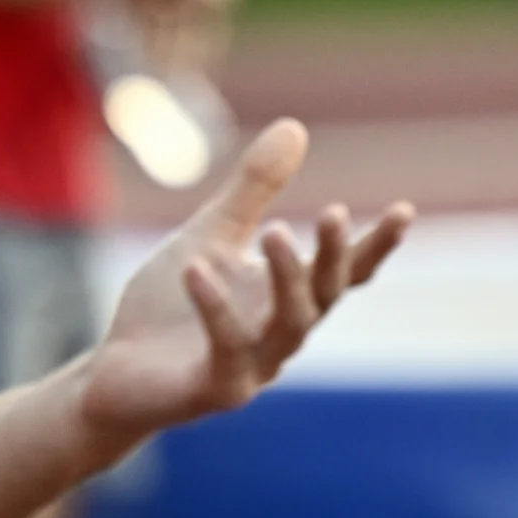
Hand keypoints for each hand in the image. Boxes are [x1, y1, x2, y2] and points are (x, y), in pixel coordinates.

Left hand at [75, 121, 408, 438]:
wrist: (111, 375)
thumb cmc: (169, 306)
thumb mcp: (211, 235)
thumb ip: (254, 191)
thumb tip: (296, 126)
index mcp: (286, 297)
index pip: (344, 273)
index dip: (375, 245)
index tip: (405, 210)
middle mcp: (281, 335)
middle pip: (324, 295)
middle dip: (333, 256)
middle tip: (335, 211)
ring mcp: (255, 367)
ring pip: (289, 324)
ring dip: (287, 277)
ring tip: (276, 230)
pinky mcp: (216, 390)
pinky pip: (226, 347)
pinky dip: (216, 307)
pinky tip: (196, 268)